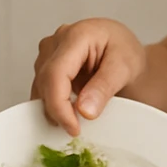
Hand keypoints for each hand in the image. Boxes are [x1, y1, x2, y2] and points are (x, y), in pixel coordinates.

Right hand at [30, 18, 147, 135]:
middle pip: (45, 82)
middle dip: (58, 111)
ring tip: (77, 120)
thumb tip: (84, 110)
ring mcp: (48, 52)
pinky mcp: (45, 65)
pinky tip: (70, 113)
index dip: (59, 105)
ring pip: (40, 88)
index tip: (73, 128)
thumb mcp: (125, 68)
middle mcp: (57, 41)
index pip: (56, 73)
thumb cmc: (126, 52)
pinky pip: (42, 90)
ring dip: (55, 109)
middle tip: (77, 130)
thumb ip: (104, 87)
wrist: (124, 51)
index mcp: (77, 36)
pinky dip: (54, 105)